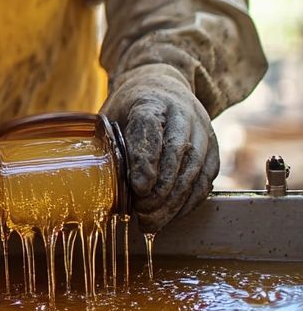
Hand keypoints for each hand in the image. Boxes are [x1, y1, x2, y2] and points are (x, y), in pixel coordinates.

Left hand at [102, 64, 218, 231]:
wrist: (165, 88)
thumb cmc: (131, 107)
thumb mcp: (112, 114)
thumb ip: (108, 141)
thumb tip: (97, 179)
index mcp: (150, 99)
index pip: (149, 127)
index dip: (145, 159)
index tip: (138, 188)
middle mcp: (182, 112)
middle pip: (177, 152)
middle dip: (161, 189)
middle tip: (142, 213)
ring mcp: (202, 130)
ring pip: (195, 169)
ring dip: (175, 201)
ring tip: (154, 222)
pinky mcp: (213, 148)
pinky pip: (206, 179)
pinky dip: (190, 201)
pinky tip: (172, 215)